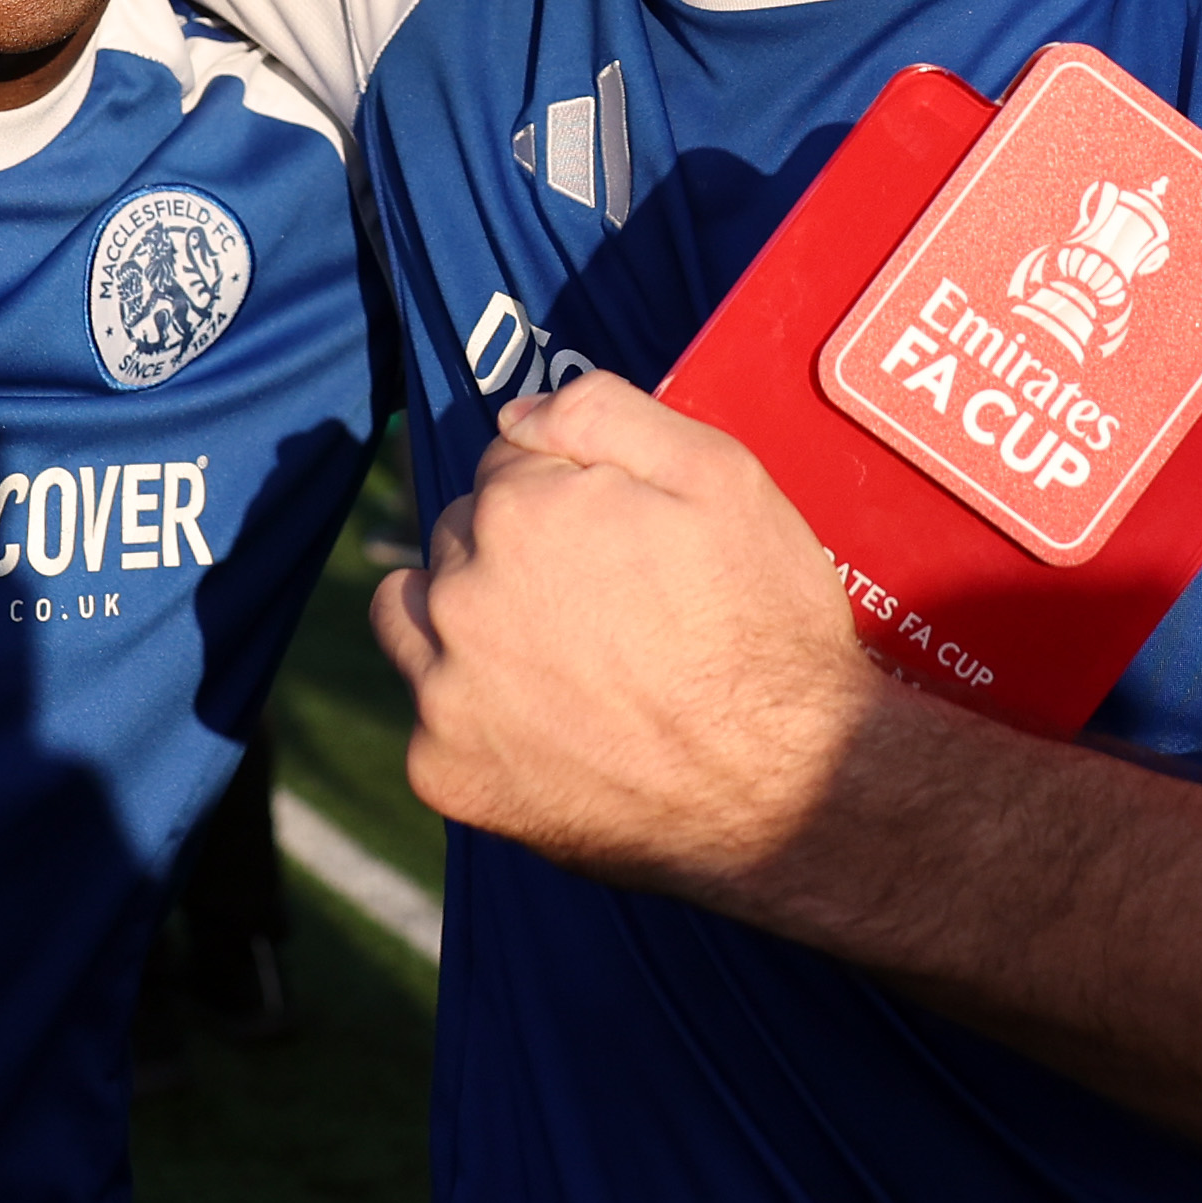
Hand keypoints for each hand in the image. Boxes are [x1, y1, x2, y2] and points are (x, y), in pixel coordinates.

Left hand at [372, 374, 882, 894]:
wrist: (788, 787)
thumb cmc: (763, 626)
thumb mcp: (721, 478)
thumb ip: (604, 415)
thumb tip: (516, 416)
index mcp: (517, 512)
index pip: (505, 467)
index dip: (566, 494)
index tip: (616, 538)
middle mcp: (460, 596)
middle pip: (460, 538)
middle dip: (512, 551)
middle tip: (596, 602)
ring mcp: (444, 691)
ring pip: (413, 616)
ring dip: (460, 618)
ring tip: (548, 653)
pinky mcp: (443, 772)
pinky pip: (429, 716)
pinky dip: (473, 715)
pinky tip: (547, 727)